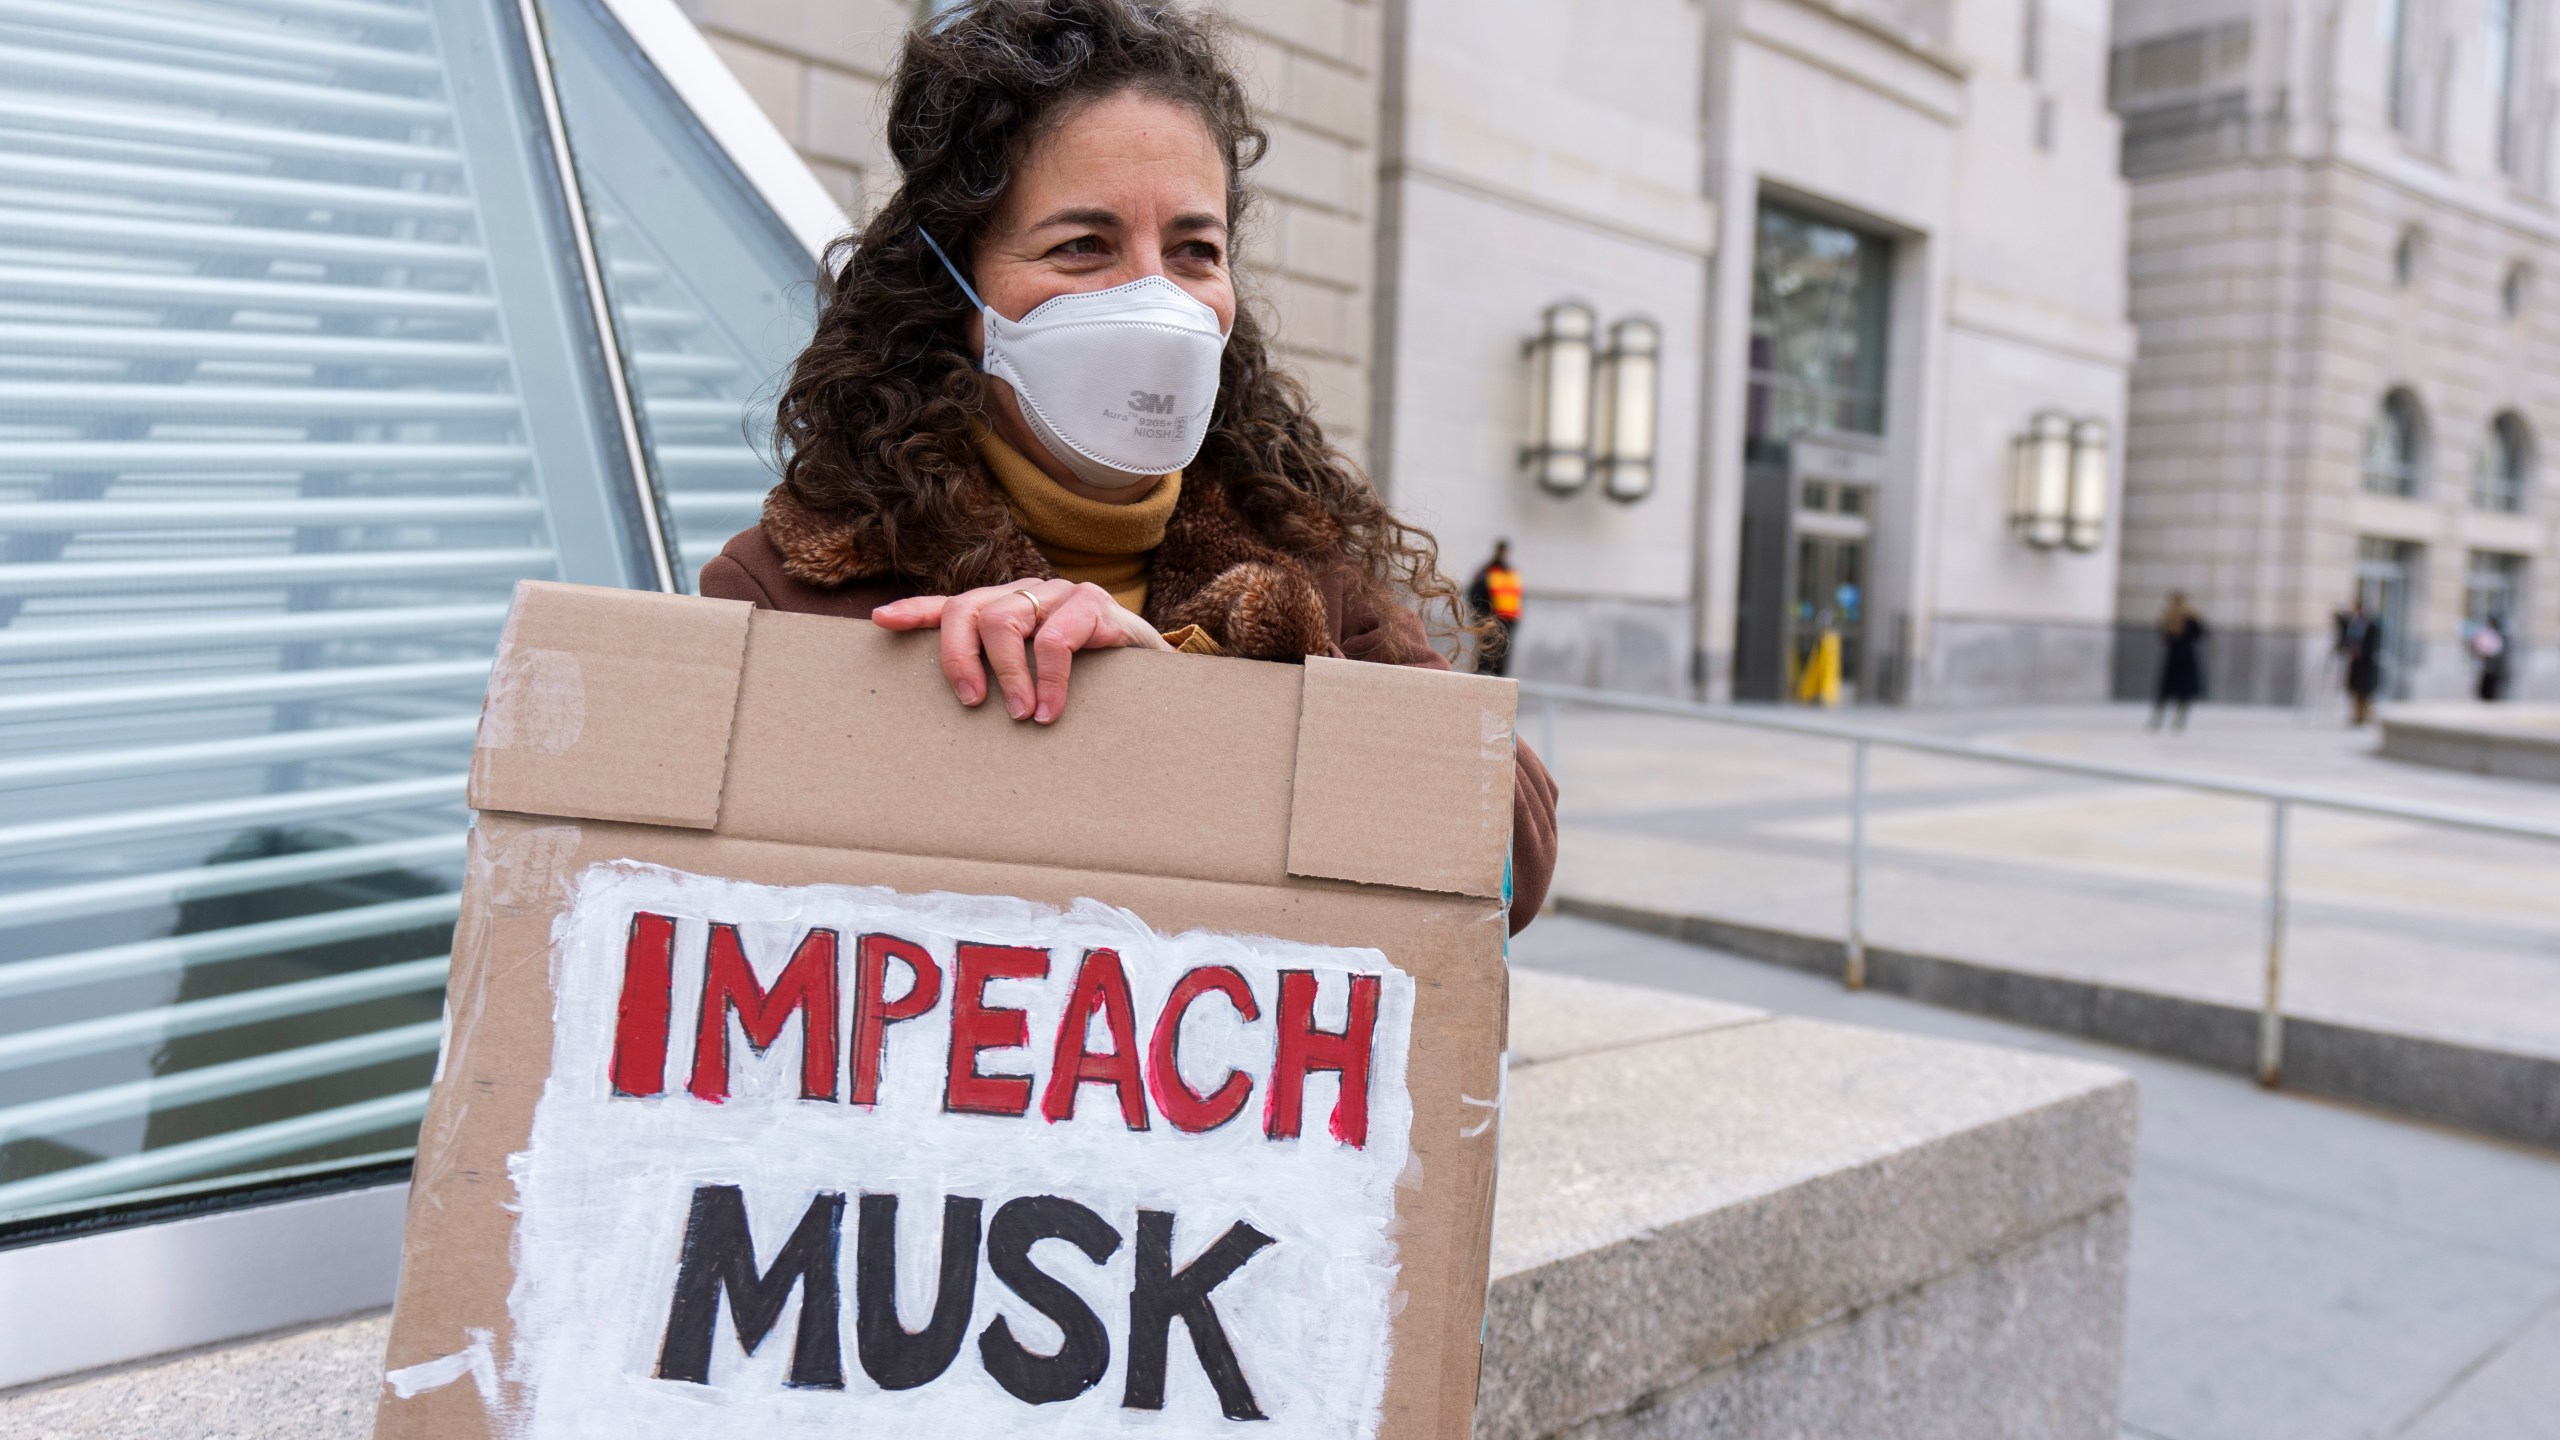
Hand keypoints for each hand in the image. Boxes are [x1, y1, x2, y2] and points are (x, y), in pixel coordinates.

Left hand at [871, 580, 1169, 723]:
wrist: (1160, 682)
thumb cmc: (1093, 688)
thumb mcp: (1039, 683)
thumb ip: (1003, 683)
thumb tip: (960, 708)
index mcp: (1009, 610)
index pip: (954, 605)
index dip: (916, 611)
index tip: (881, 621)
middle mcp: (1029, 593)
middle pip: (967, 610)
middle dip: (958, 658)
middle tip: (972, 704)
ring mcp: (1061, 594)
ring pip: (1004, 619)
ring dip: (1007, 676)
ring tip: (1021, 717)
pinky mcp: (1094, 604)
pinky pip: (1055, 638)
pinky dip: (1048, 680)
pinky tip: (1050, 712)